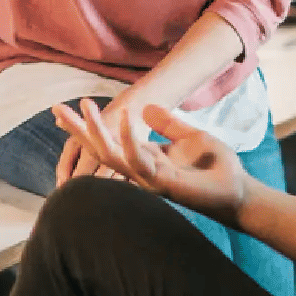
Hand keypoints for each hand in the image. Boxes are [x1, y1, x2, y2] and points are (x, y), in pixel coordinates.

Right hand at [52, 102, 250, 224]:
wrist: (239, 190)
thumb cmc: (216, 168)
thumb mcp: (191, 136)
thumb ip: (169, 124)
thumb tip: (147, 107)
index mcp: (145, 159)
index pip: (109, 142)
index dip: (89, 127)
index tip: (66, 109)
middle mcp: (141, 170)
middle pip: (100, 150)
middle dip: (79, 130)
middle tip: (57, 108)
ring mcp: (149, 178)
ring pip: (112, 154)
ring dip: (96, 130)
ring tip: (83, 105)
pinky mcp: (162, 182)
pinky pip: (139, 158)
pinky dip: (129, 137)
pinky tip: (124, 117)